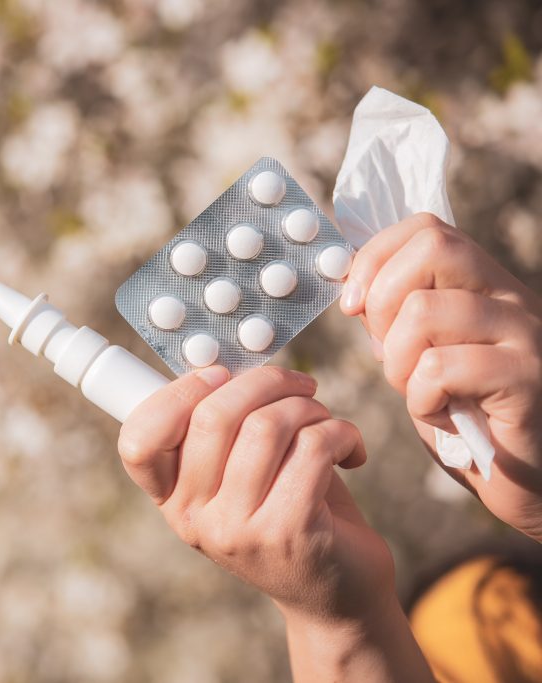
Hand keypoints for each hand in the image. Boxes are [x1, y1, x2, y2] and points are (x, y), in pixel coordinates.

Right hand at [118, 366, 434, 680]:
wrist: (338, 597)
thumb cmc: (290, 512)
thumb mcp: (239, 476)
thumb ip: (220, 430)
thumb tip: (226, 365)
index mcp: (172, 499)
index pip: (138, 442)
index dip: (176, 394)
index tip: (219, 378)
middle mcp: (194, 519)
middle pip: (213, 415)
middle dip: (267, 382)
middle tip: (299, 387)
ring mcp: (238, 530)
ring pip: (268, 425)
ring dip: (309, 407)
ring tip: (325, 421)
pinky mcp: (290, 532)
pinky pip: (314, 447)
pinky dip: (342, 433)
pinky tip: (350, 450)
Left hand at [340, 212, 541, 540]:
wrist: (534, 483)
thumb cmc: (471, 421)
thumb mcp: (423, 359)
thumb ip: (396, 320)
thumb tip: (353, 285)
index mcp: (486, 286)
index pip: (427, 229)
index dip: (375, 258)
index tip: (353, 305)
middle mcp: (513, 299)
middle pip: (433, 248)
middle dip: (382, 301)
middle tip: (388, 353)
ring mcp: (526, 336)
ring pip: (423, 311)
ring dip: (397, 361)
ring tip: (419, 394)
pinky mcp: (528, 382)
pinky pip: (441, 368)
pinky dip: (421, 399)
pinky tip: (441, 417)